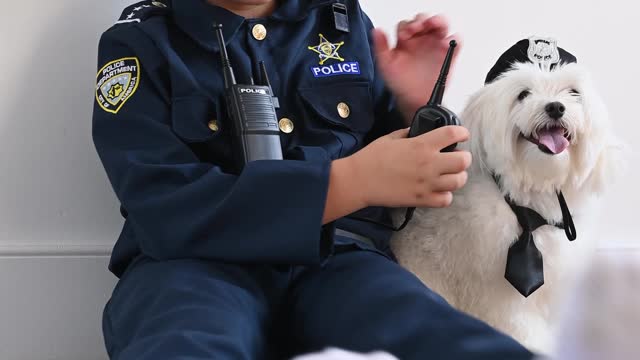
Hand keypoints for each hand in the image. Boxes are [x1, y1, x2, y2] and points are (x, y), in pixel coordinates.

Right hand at [348, 126, 470, 207]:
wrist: (360, 180)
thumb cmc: (372, 157)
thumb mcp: (392, 137)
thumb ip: (410, 133)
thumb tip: (419, 133)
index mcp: (422, 145)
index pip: (453, 134)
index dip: (462, 133)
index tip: (461, 135)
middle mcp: (429, 164)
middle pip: (463, 161)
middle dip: (464, 158)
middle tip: (457, 158)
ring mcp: (427, 183)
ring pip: (459, 181)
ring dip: (458, 177)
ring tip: (450, 175)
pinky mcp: (421, 199)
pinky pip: (446, 200)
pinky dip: (446, 195)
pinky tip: (439, 190)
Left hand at [372, 14, 461, 120]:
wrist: (414, 101)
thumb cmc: (400, 84)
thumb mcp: (386, 65)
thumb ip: (381, 47)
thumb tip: (377, 31)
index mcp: (406, 41)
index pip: (407, 24)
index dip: (407, 26)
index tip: (405, 35)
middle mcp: (421, 41)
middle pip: (425, 21)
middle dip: (423, 20)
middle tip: (420, 27)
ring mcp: (435, 46)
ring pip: (441, 26)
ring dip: (440, 22)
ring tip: (436, 26)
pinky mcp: (448, 55)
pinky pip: (456, 42)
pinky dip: (456, 40)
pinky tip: (449, 43)